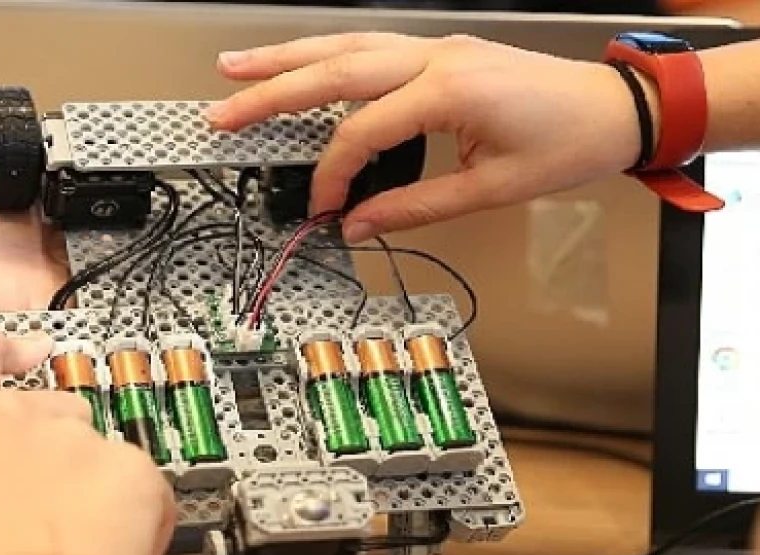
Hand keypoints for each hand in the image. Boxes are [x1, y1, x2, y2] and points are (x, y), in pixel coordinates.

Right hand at [0, 323, 175, 554]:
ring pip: (103, 452)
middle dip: (62, 451)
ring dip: (99, 488)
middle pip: (57, 407)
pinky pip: (145, 485)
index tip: (30, 355)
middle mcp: (15, 411)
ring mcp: (78, 434)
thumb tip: (2, 479)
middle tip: (52, 513)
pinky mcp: (133, 465)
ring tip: (76, 548)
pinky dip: (138, 516)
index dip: (9, 349)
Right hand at [205, 33, 644, 240]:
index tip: (320, 209)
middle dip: (272, 90)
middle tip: (223, 111)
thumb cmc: (569, 142)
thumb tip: (358, 224)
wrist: (617, 108)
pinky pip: (368, 47)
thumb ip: (415, 208)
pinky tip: (298, 64)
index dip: (331, 174)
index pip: (362, 130)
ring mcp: (436, 47)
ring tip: (237, 69)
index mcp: (450, 90)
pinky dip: (326, 55)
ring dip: (287, 57)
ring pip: (345, 46)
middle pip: (335, 69)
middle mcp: (436, 57)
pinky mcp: (440, 52)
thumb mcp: (493, 189)